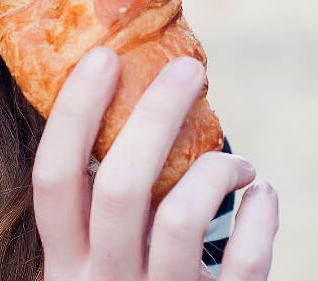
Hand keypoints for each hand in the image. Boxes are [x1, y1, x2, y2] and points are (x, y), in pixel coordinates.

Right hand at [33, 48, 278, 280]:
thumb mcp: (97, 267)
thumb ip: (104, 212)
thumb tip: (132, 106)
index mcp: (65, 265)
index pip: (54, 178)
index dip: (74, 113)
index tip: (102, 57)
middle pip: (121, 185)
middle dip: (158, 115)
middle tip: (190, 72)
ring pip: (181, 218)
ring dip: (216, 170)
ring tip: (238, 164)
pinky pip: (245, 263)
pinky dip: (263, 218)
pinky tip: (263, 196)